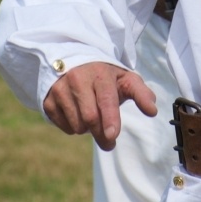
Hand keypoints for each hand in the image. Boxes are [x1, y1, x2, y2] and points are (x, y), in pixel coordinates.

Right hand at [43, 62, 157, 149]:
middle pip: (90, 118)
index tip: (112, 135)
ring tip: (91, 114)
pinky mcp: (47, 100)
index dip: (109, 117)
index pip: (105, 98)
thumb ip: (141, 93)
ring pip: (77, 125)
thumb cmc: (105, 76)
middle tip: (110, 138)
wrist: (75, 64)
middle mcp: (76, 78)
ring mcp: (59, 89)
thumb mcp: (125, 79)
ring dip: (88, 129)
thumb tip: (153, 111)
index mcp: (99, 73)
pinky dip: (74, 127)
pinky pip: (64, 127)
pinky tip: (77, 113)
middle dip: (102, 133)